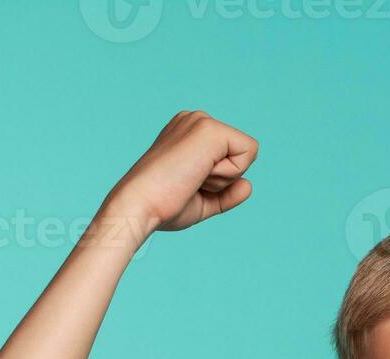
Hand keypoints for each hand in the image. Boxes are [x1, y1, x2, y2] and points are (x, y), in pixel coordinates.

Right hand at [103, 110, 258, 233]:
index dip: (219, 182)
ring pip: (246, 154)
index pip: (232, 157)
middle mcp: (195, 121)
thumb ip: (226, 193)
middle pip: (241, 155)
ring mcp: (201, 121)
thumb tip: (248, 185)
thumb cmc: (162, 206)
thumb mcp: (202, 200)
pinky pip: (249, 152)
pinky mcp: (209, 128)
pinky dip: (229, 174)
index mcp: (189, 134)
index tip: (188, 185)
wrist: (140, 205)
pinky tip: (198, 174)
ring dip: (223, 179)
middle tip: (189, 183)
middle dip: (223, 180)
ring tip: (190, 179)